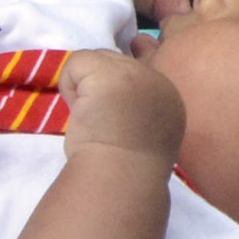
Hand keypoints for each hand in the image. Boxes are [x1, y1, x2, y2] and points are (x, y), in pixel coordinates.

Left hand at [58, 49, 185, 162]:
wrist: (120, 179)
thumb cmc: (125, 168)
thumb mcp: (142, 133)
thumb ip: (134, 107)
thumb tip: (105, 92)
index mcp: (169, 98)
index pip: (140, 70)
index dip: (119, 83)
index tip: (111, 107)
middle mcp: (157, 79)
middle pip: (114, 61)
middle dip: (99, 86)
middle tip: (100, 121)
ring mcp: (134, 73)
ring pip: (94, 59)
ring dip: (84, 88)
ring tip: (91, 119)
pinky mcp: (108, 73)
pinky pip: (76, 62)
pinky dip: (69, 86)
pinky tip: (80, 113)